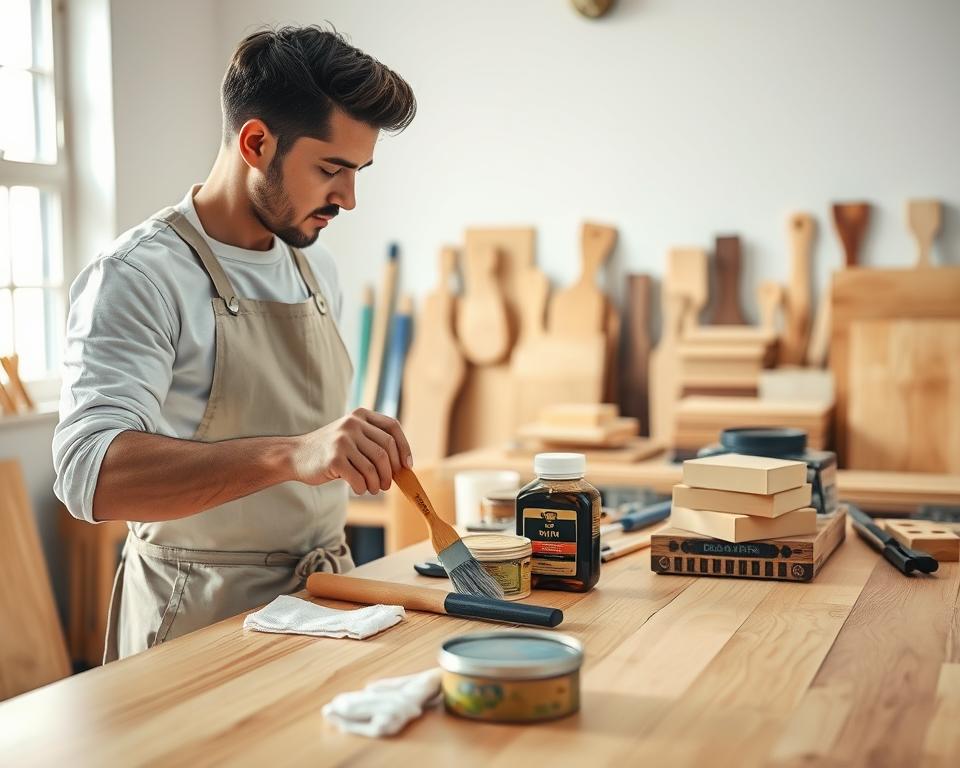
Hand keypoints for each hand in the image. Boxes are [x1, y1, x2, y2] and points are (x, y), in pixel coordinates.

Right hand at [290, 408, 413, 494]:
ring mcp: (342, 440)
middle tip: (387, 484)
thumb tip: (402, 465)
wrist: (295, 455)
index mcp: (360, 415)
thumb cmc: (329, 450)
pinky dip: (362, 488)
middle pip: (385, 450)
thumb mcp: (351, 436)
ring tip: (373, 489)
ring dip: (377, 483)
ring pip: (374, 467)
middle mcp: (352, 424)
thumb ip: (373, 442)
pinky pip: (359, 478)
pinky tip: (359, 489)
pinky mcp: (334, 458)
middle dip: (391, 471)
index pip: (392, 427)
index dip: (404, 447)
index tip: (407, 466)